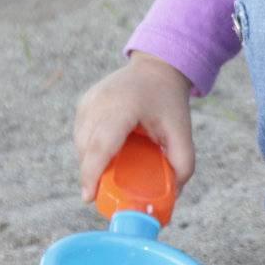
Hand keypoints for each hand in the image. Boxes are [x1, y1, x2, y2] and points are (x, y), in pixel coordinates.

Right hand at [74, 53, 194, 204]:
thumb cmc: (169, 100)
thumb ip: (183, 163)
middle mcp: (100, 101)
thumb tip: (173, 194)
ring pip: (81, 143)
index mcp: (123, 106)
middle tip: (105, 194)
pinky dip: (90, 149)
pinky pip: (81, 134)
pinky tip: (108, 153)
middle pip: (88, 148)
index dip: (92, 172)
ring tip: (111, 170)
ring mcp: (88, 101)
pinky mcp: (84, 103)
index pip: (102, 144)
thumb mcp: (182, 131)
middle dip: (93, 174)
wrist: (157, 67)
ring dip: (91, 162)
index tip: (88, 197)